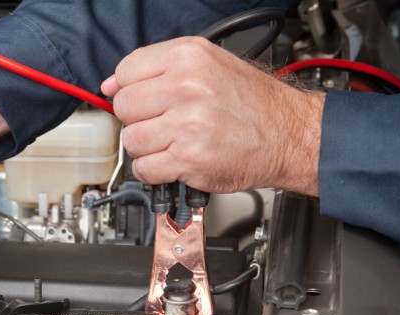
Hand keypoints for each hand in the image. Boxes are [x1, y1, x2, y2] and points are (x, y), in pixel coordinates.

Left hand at [101, 36, 323, 195]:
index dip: (130, 89)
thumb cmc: (252, 102)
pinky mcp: (188, 159)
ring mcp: (186, 125)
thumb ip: (157, 68)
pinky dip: (154, 170)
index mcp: (188, 58)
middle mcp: (186, 88)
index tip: (143, 100)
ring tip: (172, 142)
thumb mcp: (207, 64)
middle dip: (139, 119)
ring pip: (131, 140)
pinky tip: (174, 160)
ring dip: (147, 147)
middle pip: (124, 108)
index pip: (125, 72)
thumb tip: (110, 85)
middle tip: (164, 122)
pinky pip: (144, 168)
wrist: (288, 135)